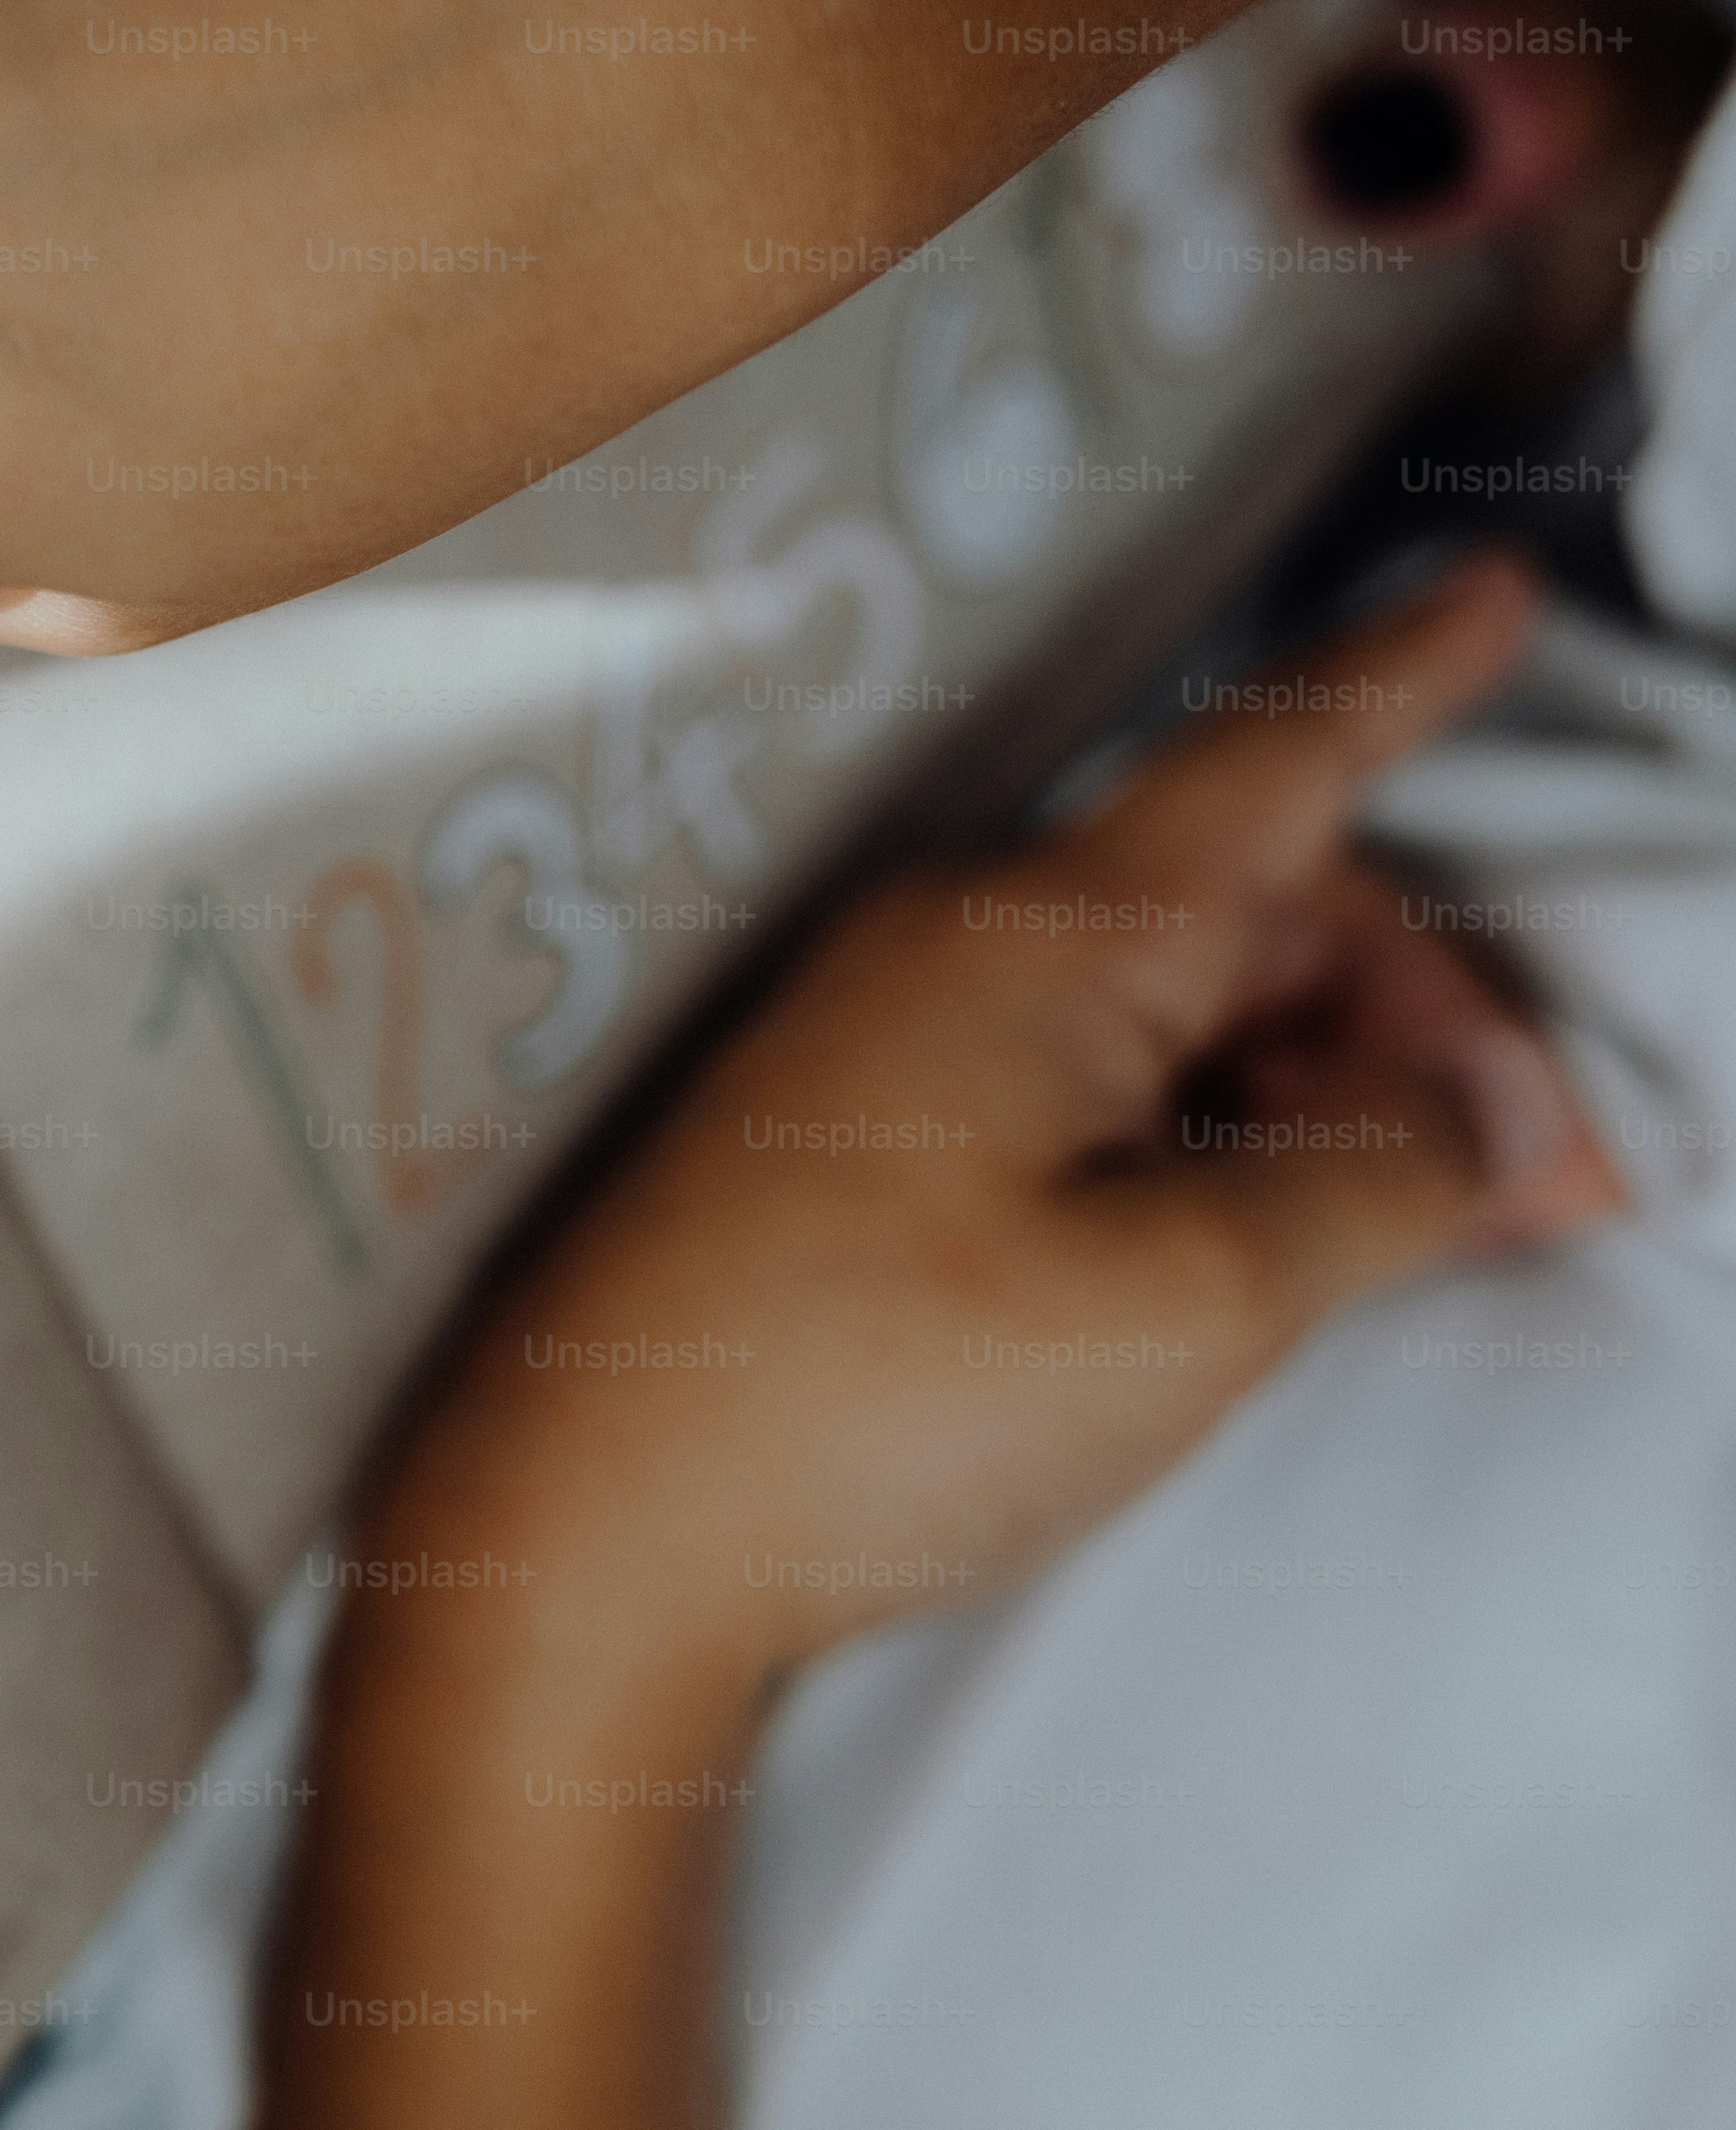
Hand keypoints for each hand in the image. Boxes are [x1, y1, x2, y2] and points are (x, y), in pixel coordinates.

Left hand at [366, 553, 1621, 1696]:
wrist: (583, 1543)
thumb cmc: (867, 1407)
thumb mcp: (1190, 1297)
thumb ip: (1374, 1179)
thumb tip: (1481, 1111)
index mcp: (1038, 937)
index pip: (1270, 762)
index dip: (1397, 678)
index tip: (1490, 586)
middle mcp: (945, 949)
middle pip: (1248, 917)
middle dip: (1417, 1022)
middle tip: (1546, 1189)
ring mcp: (879, 1045)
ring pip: (1168, 1011)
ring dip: (1315, 1096)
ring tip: (1419, 1235)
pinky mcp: (839, 1146)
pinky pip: (1073, 1086)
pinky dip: (1198, 1140)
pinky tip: (1251, 1245)